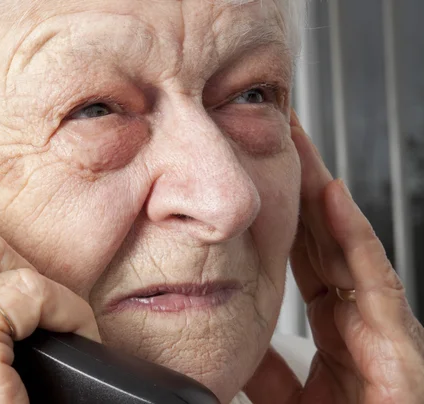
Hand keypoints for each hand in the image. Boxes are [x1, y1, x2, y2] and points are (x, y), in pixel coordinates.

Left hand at [244, 111, 423, 402]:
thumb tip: (238, 343)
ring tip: (298, 145)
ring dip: (320, 192)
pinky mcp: (399, 348)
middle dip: (300, 187)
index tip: (258, 179)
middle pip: (326, 240)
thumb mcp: (287, 398)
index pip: (308, 260)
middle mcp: (361, 323)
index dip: (285, 216)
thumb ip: (267, 366)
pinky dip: (352, 237)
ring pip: (347, 247)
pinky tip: (330, 195)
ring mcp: (382, 331)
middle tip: (276, 138)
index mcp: (336, 334)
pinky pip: (373, 283)